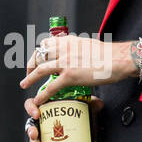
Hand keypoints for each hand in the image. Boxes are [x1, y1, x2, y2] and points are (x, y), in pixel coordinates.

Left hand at [18, 36, 133, 104]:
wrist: (117, 59)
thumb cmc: (108, 54)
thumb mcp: (88, 45)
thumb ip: (77, 48)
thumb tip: (74, 54)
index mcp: (68, 41)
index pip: (47, 43)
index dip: (39, 52)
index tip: (37, 58)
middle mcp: (64, 49)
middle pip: (39, 55)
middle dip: (31, 64)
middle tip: (28, 72)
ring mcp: (65, 62)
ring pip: (40, 69)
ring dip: (30, 78)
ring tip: (25, 84)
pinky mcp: (70, 76)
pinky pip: (51, 87)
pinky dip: (42, 94)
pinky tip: (38, 99)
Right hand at [24, 94, 104, 141]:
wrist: (86, 129)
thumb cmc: (79, 115)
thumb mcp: (84, 108)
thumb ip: (90, 104)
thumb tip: (98, 104)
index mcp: (47, 109)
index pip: (32, 104)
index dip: (31, 108)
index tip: (37, 114)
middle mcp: (42, 122)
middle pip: (30, 125)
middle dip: (31, 130)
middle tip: (35, 134)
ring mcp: (44, 136)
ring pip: (34, 140)